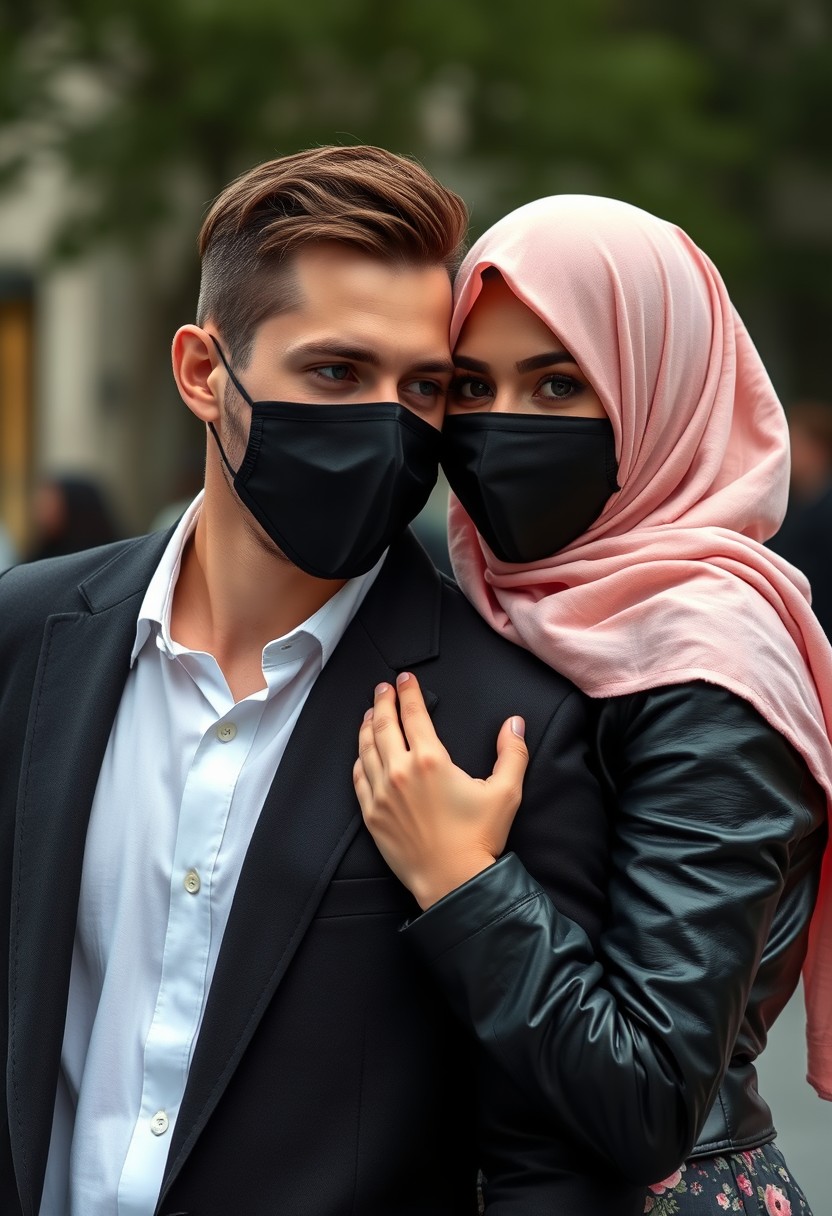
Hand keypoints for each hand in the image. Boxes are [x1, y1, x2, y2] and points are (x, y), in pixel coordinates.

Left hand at [353, 672, 527, 909]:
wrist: (452, 881)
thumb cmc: (480, 838)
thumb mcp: (505, 792)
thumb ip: (512, 753)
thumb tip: (515, 723)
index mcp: (430, 760)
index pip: (413, 714)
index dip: (408, 693)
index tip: (404, 679)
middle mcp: (400, 771)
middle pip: (384, 725)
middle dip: (383, 701)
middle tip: (383, 688)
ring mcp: (381, 793)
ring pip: (366, 749)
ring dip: (367, 726)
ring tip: (371, 713)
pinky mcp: (372, 814)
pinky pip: (359, 778)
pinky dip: (359, 759)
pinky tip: (363, 753)